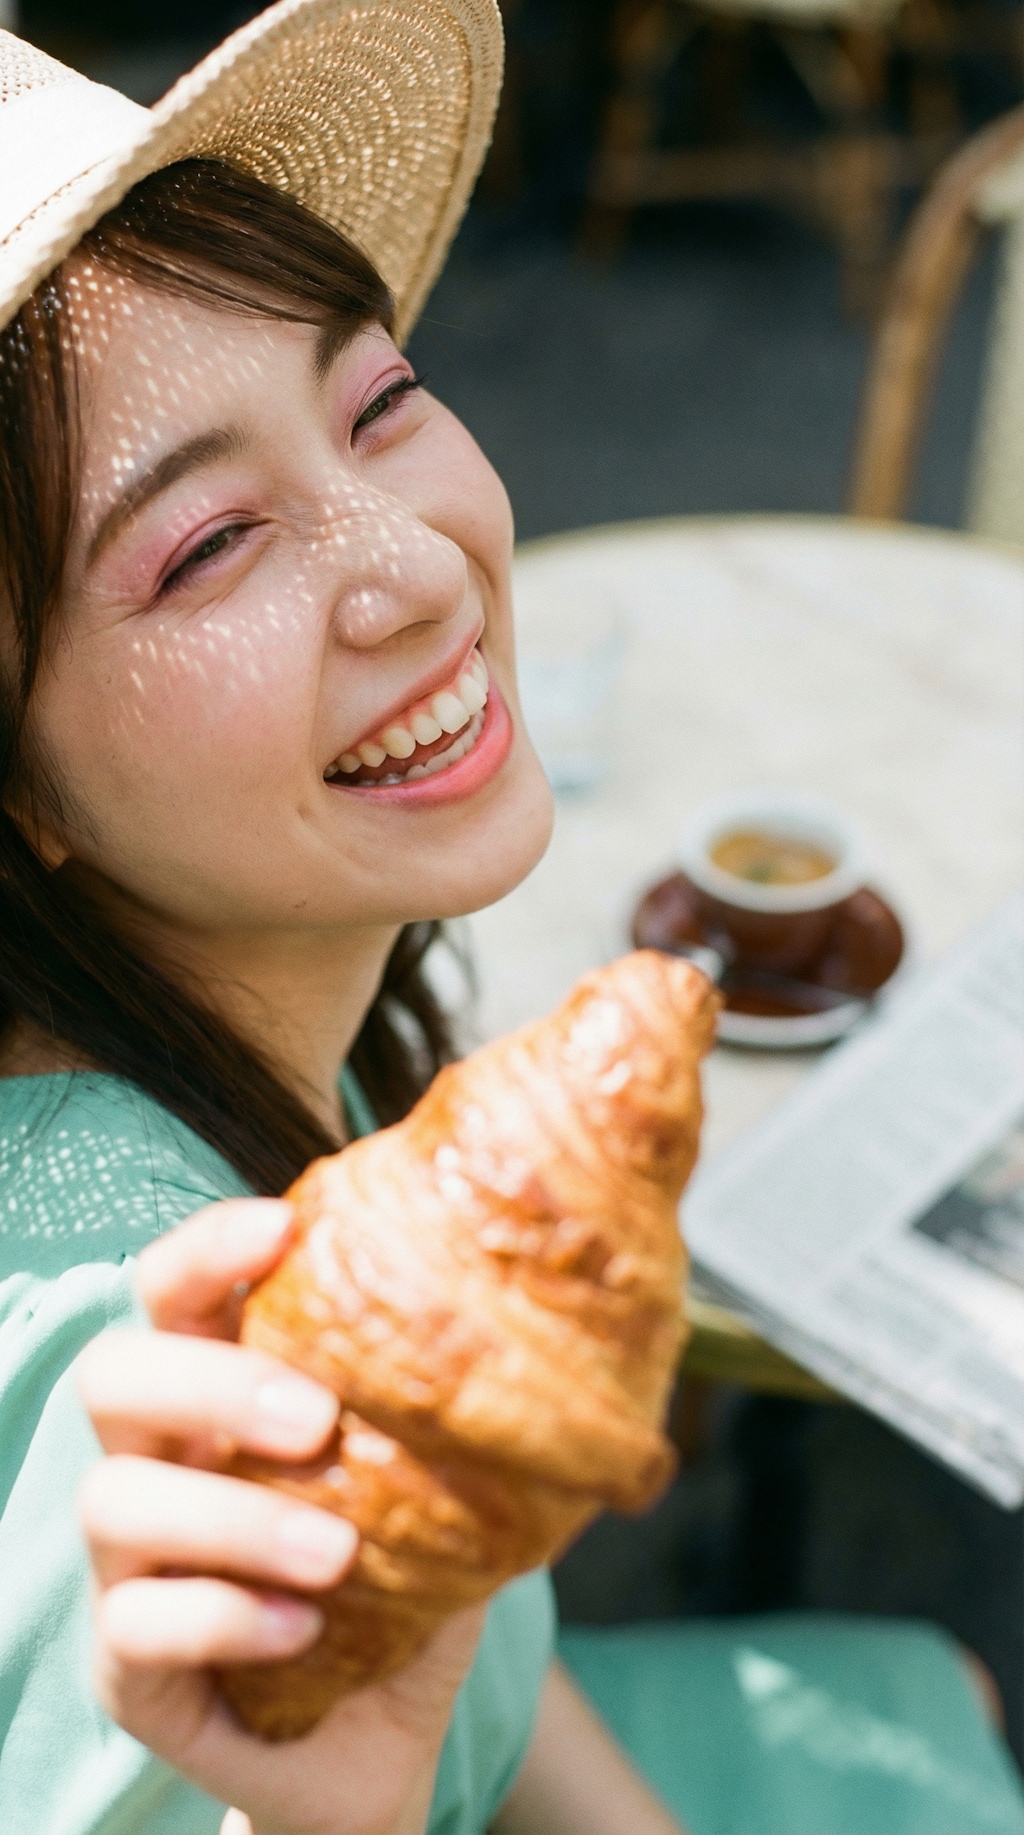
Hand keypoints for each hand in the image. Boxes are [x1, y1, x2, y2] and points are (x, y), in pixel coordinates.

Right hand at [78, 1199, 483, 1834]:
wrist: (382, 1745)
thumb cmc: (403, 1590)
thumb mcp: (442, 1491)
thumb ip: (458, 1418)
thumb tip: (560, 1316)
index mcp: (220, 1394)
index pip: (175, 1292)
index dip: (207, 1249)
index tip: (280, 1228)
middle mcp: (158, 1461)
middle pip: (114, 1376)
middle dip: (210, 1383)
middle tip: (317, 1417)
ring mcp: (129, 1564)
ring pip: (116, 1500)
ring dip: (235, 1515)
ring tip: (340, 1550)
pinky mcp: (129, 1667)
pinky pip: (139, 1624)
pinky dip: (225, 1616)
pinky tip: (305, 1629)